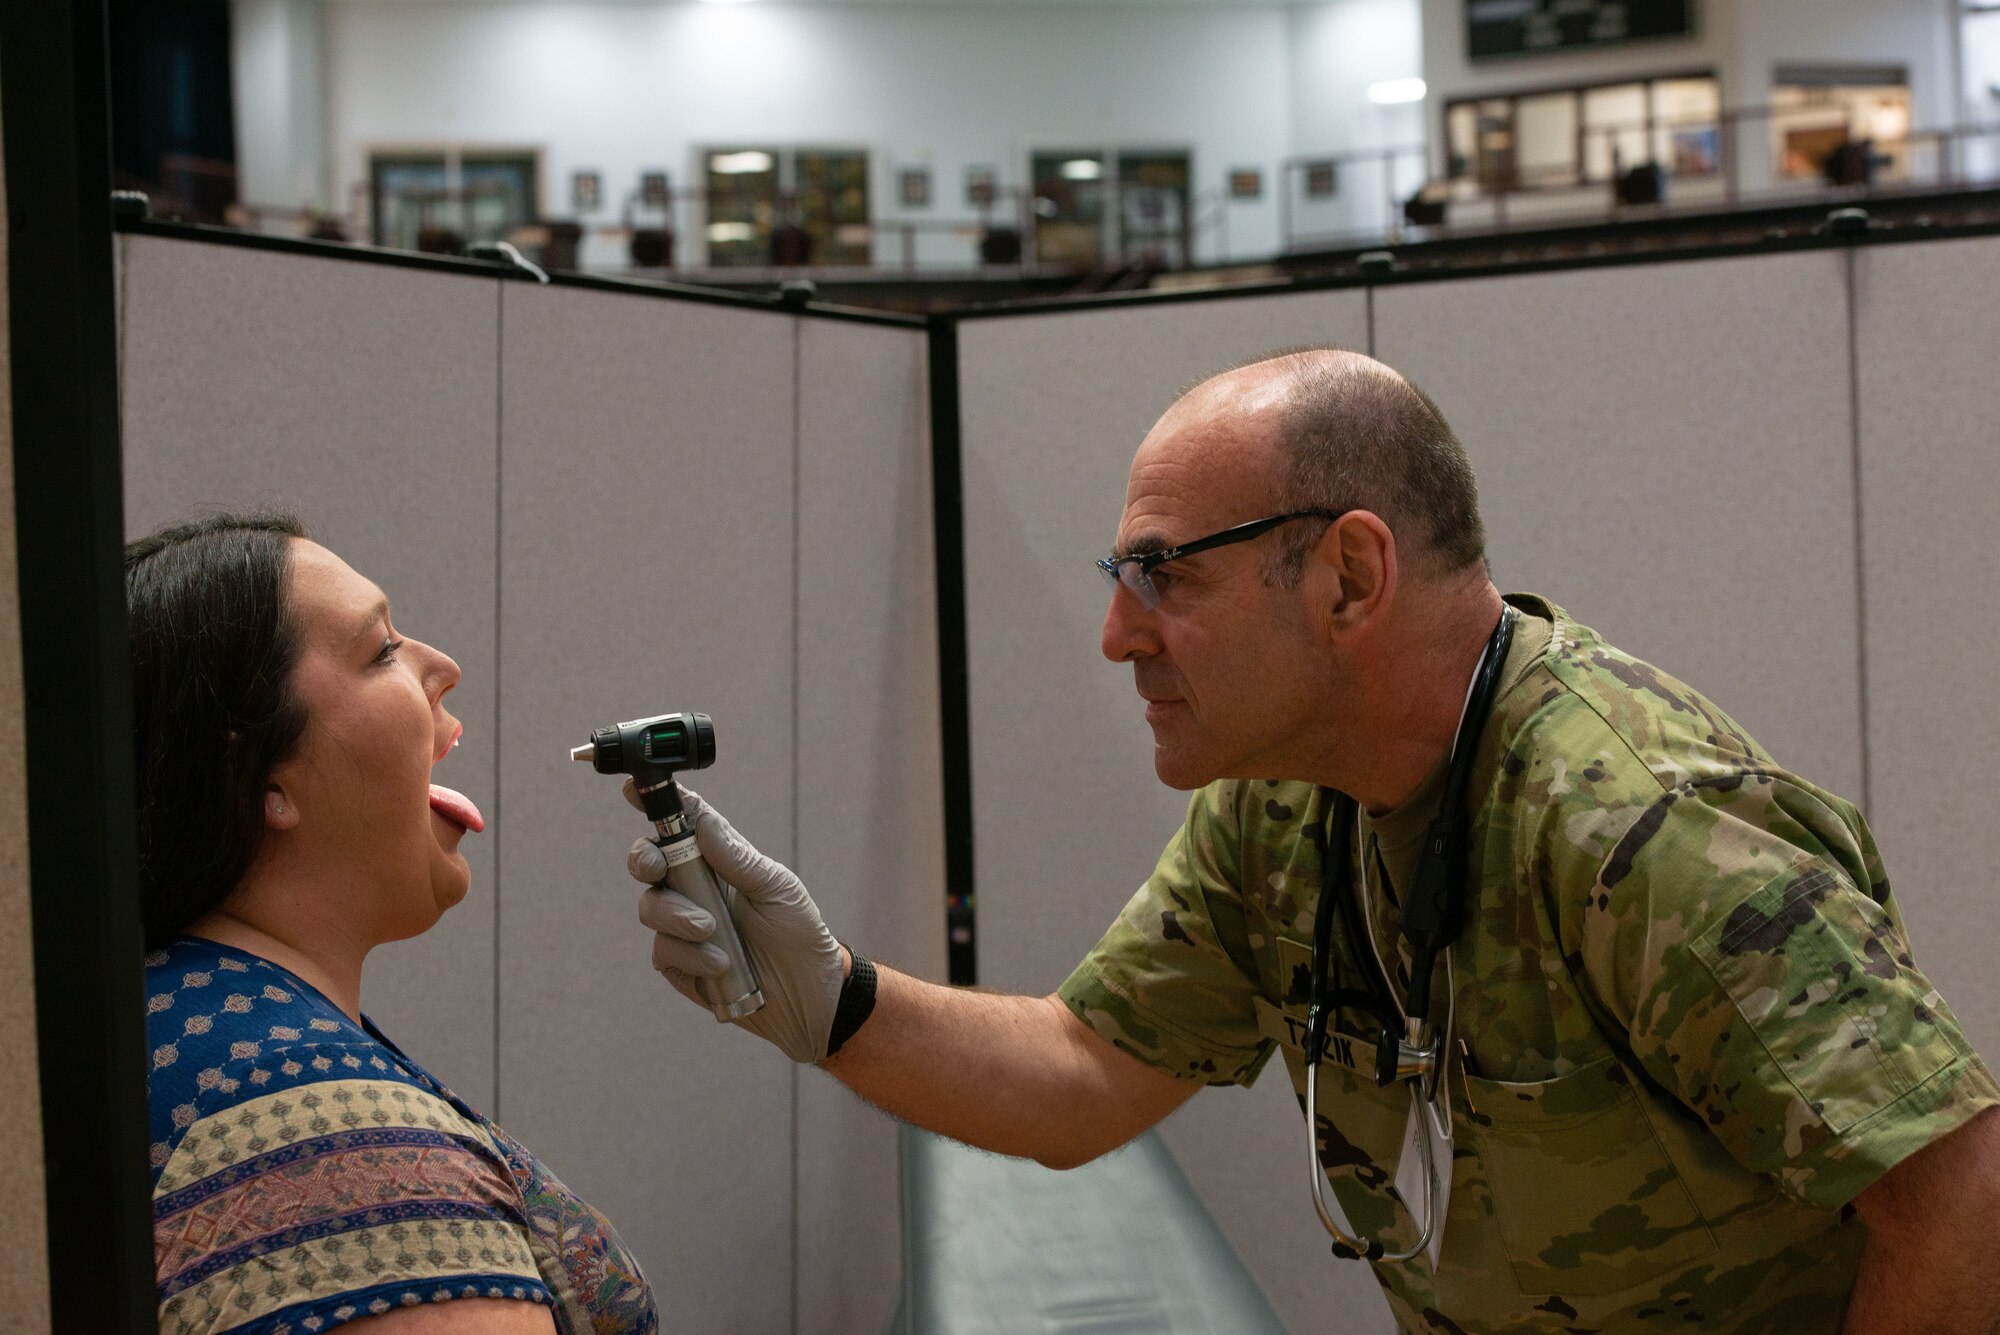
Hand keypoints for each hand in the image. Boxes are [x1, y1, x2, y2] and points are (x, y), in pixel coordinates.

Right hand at [628, 784, 846, 1062]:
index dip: (655, 801)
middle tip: (657, 866)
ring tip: (714, 934)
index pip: (681, 824)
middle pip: (646, 862)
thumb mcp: (777, 888)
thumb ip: (737, 858)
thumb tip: (703, 821)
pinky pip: (663, 952)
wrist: (809, 996)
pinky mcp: (680, 965)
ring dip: (680, 919)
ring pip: (650, 909)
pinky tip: (721, 965)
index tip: (634, 786)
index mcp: (718, 861)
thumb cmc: (798, 933)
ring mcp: (683, 927)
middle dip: (644, 860)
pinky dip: (689, 956)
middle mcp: (693, 889)